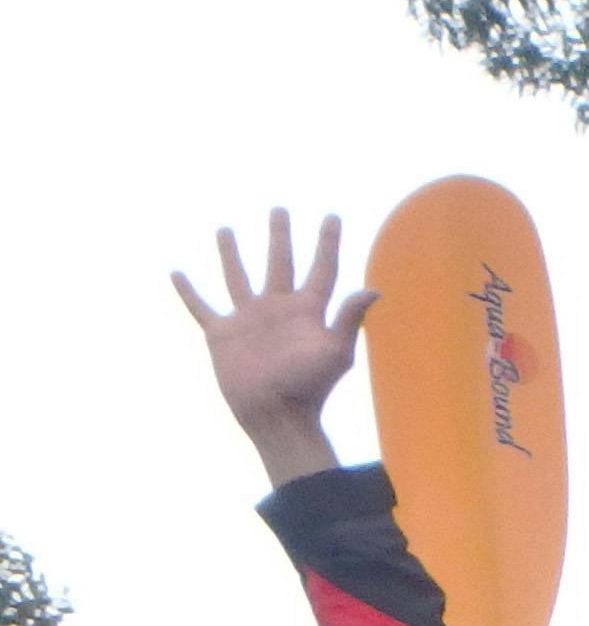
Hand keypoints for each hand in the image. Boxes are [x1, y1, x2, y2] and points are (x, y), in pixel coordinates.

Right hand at [175, 210, 370, 485]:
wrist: (276, 415)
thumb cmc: (309, 388)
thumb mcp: (335, 351)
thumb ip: (350, 319)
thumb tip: (375, 290)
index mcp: (308, 311)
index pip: (322, 269)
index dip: (328, 242)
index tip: (332, 216)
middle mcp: (278, 309)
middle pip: (280, 262)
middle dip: (281, 236)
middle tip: (280, 209)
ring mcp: (249, 319)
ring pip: (238, 276)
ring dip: (231, 253)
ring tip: (225, 229)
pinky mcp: (222, 334)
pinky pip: (200, 307)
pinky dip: (188, 291)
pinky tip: (176, 273)